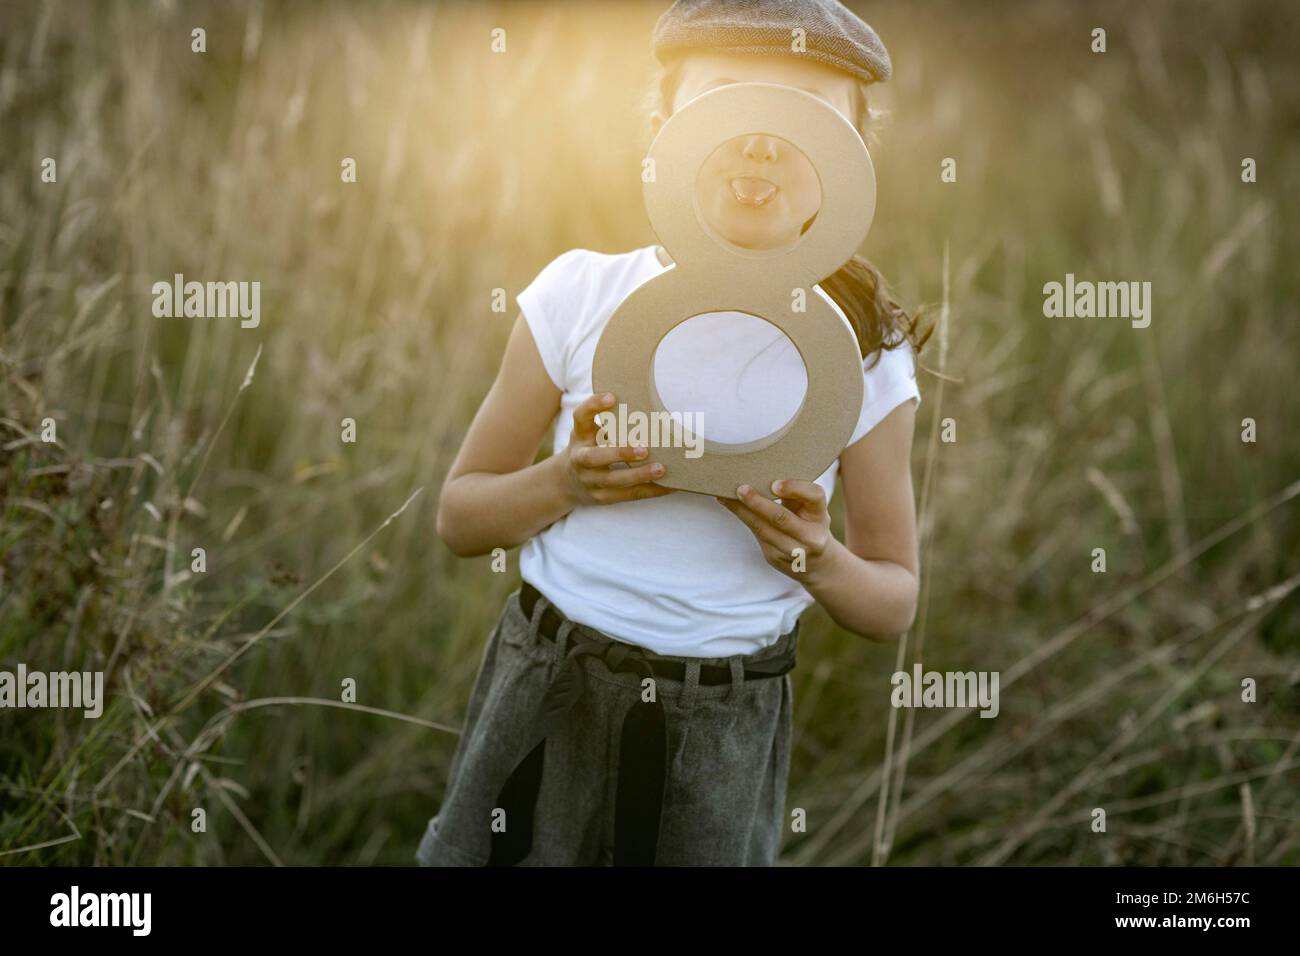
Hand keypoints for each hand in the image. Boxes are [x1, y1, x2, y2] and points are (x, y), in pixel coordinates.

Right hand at [559, 392, 674, 505]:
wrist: (566, 482)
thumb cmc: (589, 447)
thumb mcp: (590, 431)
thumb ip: (610, 420)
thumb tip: (649, 400)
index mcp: (579, 435)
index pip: (581, 417)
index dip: (593, 405)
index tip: (612, 397)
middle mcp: (580, 459)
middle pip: (595, 457)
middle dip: (620, 453)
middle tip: (644, 448)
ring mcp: (590, 481)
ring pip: (614, 480)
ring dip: (638, 475)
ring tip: (661, 469)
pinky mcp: (602, 497)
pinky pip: (628, 495)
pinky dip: (650, 491)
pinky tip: (669, 486)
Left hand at [716, 479, 833, 580]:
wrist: (816, 563)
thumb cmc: (808, 523)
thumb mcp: (809, 508)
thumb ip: (794, 493)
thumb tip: (762, 472)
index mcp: (820, 515)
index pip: (814, 497)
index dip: (795, 488)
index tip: (775, 484)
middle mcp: (811, 536)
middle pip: (782, 518)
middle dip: (759, 504)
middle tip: (741, 489)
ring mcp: (792, 551)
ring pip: (763, 529)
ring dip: (742, 511)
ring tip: (725, 496)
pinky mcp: (775, 557)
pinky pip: (755, 535)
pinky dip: (742, 518)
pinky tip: (729, 505)